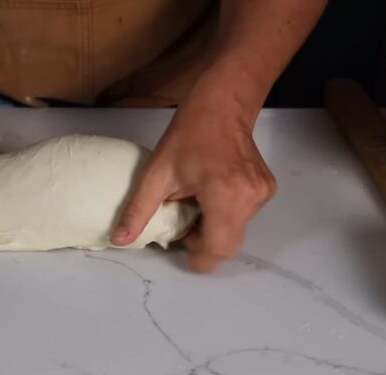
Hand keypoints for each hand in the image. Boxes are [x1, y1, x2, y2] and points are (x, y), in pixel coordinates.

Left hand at [110, 101, 275, 271]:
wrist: (223, 103)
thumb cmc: (189, 133)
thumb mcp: (156, 173)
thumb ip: (138, 211)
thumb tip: (119, 240)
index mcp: (225, 195)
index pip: (218, 248)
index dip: (198, 259)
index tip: (181, 250)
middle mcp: (250, 198)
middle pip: (228, 245)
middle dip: (203, 244)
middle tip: (183, 224)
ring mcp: (262, 194)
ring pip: (236, 231)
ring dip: (213, 228)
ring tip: (194, 204)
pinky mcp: (266, 189)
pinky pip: (244, 216)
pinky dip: (224, 215)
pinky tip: (209, 196)